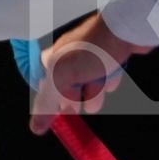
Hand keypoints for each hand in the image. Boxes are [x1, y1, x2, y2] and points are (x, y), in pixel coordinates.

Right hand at [29, 12, 152, 134]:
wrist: (124, 30)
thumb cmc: (90, 52)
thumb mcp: (62, 78)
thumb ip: (47, 103)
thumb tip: (34, 129)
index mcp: (54, 57)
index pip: (45, 83)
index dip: (52, 98)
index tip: (59, 109)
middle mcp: (70, 55)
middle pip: (68, 86)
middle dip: (76, 96)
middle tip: (80, 100)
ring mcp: (91, 54)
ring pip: (89, 81)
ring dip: (96, 88)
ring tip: (101, 83)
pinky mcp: (110, 55)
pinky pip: (106, 73)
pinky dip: (110, 77)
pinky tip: (113, 75)